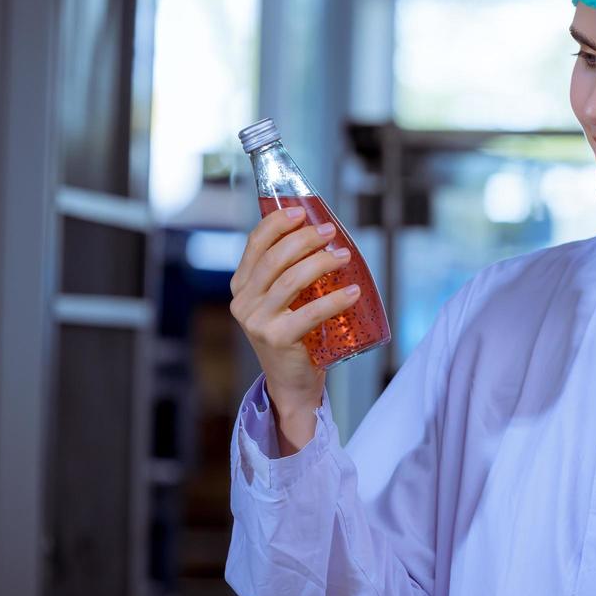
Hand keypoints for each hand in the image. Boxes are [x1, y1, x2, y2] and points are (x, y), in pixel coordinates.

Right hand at [228, 206, 358, 449]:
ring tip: (345, 257)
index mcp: (242, 287)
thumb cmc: (294, 336)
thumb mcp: (283, 302)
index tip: (302, 211)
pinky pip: (310, 312)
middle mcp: (244, 302)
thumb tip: (323, 237)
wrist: (292, 383)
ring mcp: (257, 321)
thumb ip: (289, 273)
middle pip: (275, 258)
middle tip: (331, 233)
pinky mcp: (277, 339)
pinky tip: (353, 292)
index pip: (255, 244)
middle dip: (305, 239)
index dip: (278, 223)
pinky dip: (335, 300)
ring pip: (291, 280)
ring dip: (322, 263)